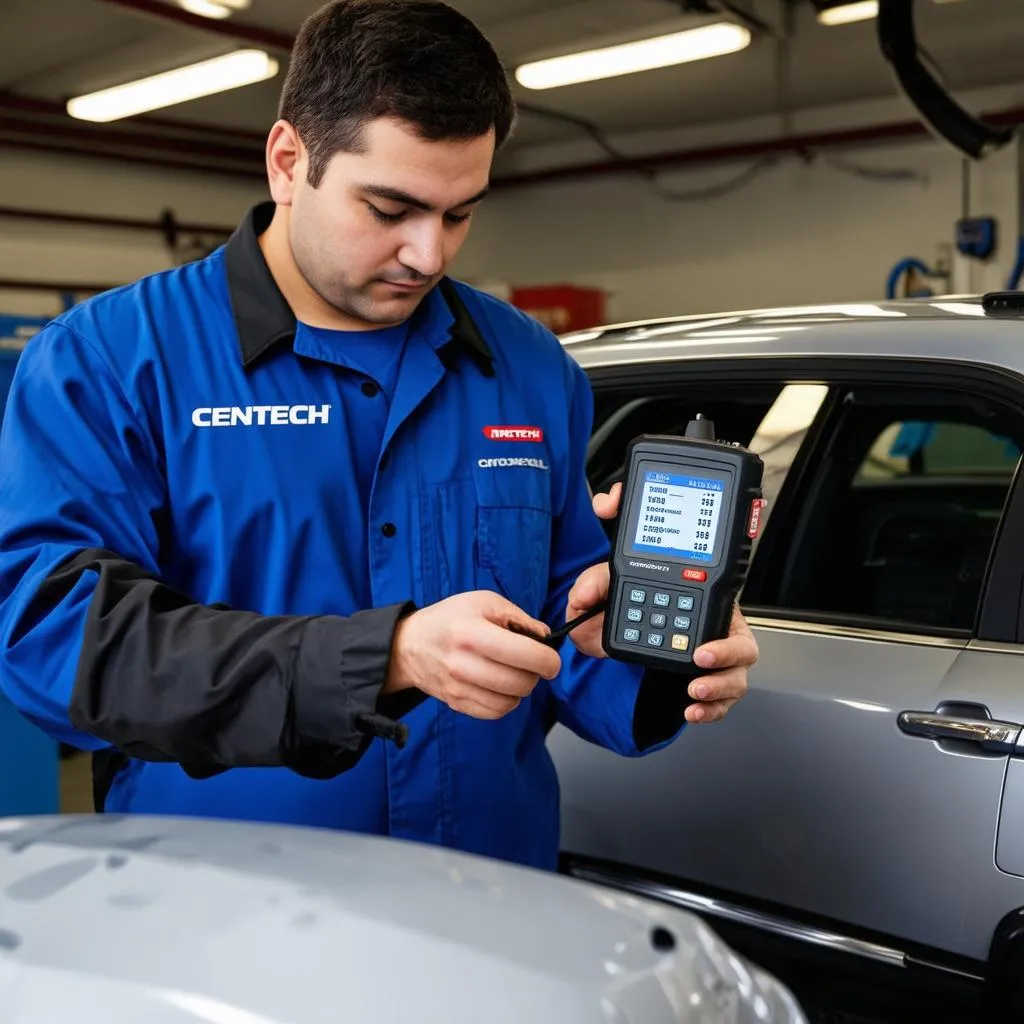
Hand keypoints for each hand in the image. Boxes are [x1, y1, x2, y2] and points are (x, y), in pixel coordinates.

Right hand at [384, 591, 561, 719]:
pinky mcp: (456, 704)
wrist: (410, 644)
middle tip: (530, 663)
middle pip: (521, 682)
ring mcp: (458, 687)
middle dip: (536, 674)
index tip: (550, 658)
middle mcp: (463, 663)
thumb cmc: (451, 618)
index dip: (548, 660)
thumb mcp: (483, 602)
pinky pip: (495, 712)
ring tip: (513, 672)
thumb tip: (546, 639)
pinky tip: (500, 685)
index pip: (526, 655)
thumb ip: (519, 618)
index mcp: (472, 632)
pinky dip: (505, 701)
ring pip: (511, 702)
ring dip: (520, 689)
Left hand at [584, 481, 757, 724]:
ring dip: (719, 688)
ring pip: (736, 678)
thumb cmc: (621, 603)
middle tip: (701, 661)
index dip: (721, 626)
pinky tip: (692, 711)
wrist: (611, 631)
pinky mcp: (705, 684)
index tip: (699, 645)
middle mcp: (714, 631)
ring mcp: (714, 661)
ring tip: (694, 693)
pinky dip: (711, 710)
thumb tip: (586, 596)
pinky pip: (720, 702)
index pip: (724, 608)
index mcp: (701, 600)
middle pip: (742, 648)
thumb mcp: (605, 585)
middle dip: (727, 659)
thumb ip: (593, 584)